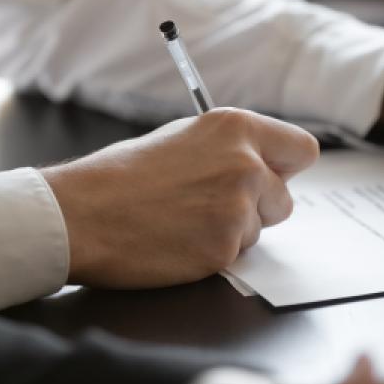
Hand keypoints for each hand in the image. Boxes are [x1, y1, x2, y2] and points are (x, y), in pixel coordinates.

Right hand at [41, 108, 318, 287]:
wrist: (80, 213)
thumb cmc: (123, 175)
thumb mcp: (184, 138)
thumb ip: (232, 148)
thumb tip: (263, 162)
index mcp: (237, 128)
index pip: (303, 150)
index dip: (286, 168)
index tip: (273, 177)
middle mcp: (247, 164)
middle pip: (285, 198)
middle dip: (259, 207)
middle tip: (214, 207)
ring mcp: (238, 207)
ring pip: (260, 229)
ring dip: (233, 231)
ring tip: (186, 222)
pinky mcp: (224, 247)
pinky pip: (236, 255)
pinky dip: (213, 253)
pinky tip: (179, 241)